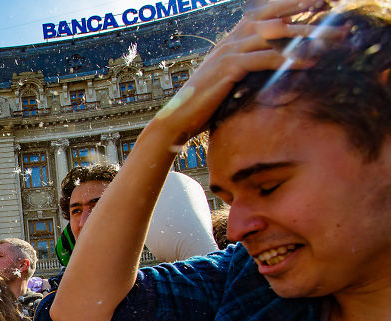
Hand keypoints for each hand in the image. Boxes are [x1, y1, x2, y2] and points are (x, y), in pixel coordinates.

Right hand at [152, 0, 327, 143]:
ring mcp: (228, 53)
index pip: (266, 13)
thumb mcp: (228, 79)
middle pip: (273, 17)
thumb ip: (247, 67)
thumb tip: (270, 66)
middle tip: (333, 13)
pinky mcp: (227, 70)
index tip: (319, 4)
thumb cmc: (204, 103)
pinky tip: (307, 63)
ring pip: (273, 36)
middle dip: (303, 12)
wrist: (177, 119)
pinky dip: (287, 60)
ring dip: (304, 36)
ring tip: (330, 38)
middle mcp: (230, 40)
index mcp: (232, 39)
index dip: (291, 5)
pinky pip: (263, 60)